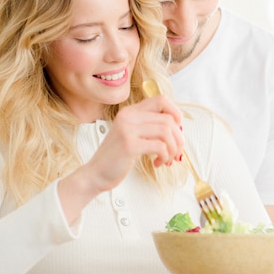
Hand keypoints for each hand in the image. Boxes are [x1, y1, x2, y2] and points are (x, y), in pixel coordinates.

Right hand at [58, 95, 183, 225]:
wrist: (96, 174)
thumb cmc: (117, 158)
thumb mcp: (132, 136)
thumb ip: (149, 128)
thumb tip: (178, 128)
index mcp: (130, 112)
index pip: (161, 100)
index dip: (176, 113)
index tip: (177, 130)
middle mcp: (128, 116)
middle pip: (168, 119)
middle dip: (178, 138)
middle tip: (174, 153)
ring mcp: (128, 129)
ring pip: (167, 132)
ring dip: (173, 149)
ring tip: (166, 159)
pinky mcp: (129, 145)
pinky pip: (160, 146)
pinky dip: (164, 157)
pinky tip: (157, 163)